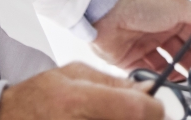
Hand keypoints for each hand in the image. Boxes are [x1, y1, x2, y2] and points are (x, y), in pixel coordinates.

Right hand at [0, 63, 162, 119]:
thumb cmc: (34, 100)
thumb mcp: (72, 74)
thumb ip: (111, 81)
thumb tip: (145, 88)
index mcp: (80, 102)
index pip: (140, 110)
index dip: (155, 107)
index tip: (153, 104)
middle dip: (143, 118)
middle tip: (136, 112)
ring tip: (108, 114)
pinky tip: (102, 119)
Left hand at [91, 0, 190, 75]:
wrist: (104, 10)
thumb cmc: (138, 1)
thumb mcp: (177, 6)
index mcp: (173, 17)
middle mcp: (159, 31)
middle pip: (182, 54)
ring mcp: (144, 45)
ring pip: (165, 66)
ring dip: (175, 76)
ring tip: (185, 86)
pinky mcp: (129, 59)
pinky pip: (146, 73)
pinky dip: (154, 80)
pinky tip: (163, 84)